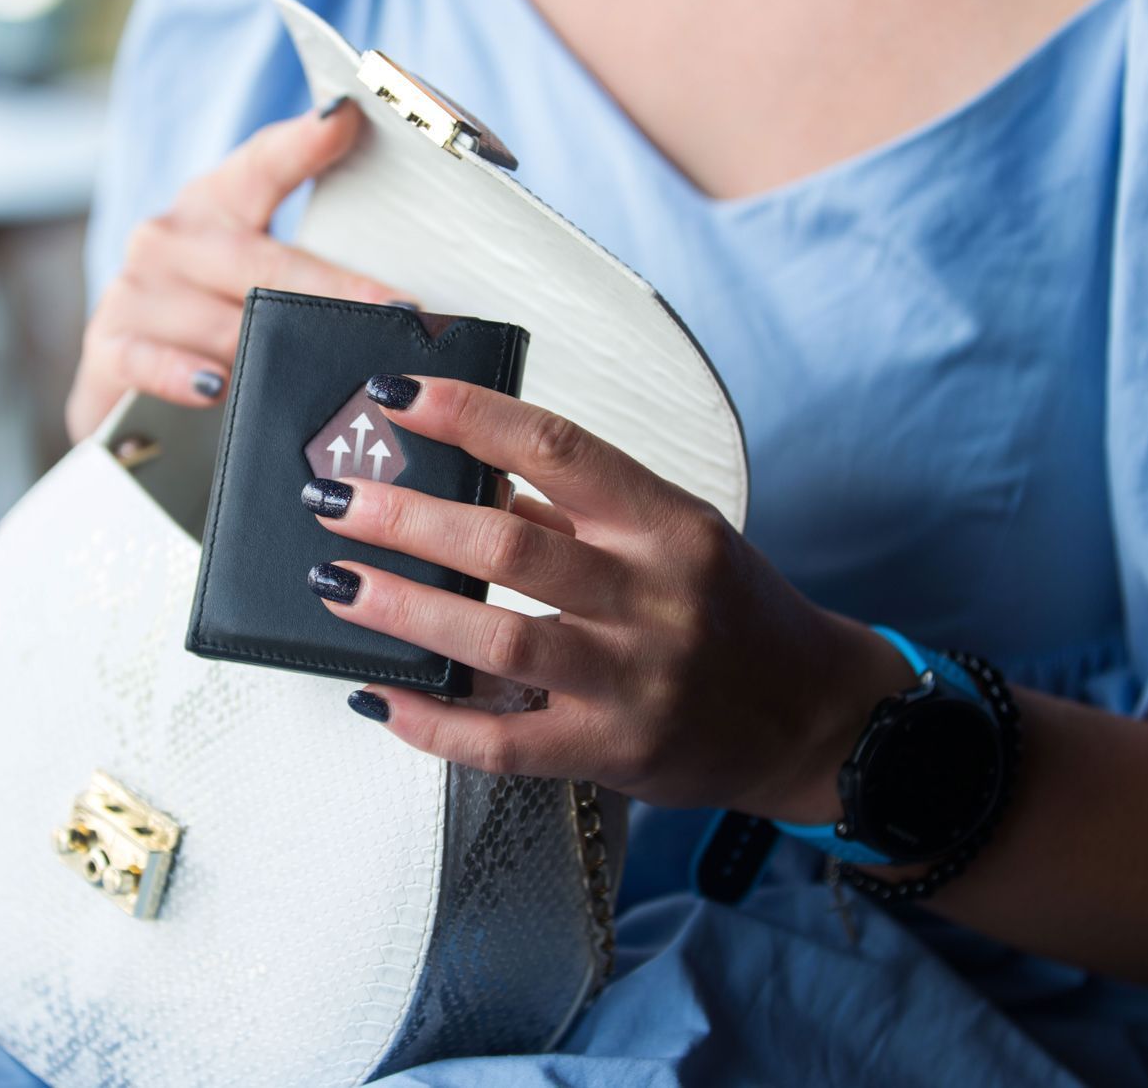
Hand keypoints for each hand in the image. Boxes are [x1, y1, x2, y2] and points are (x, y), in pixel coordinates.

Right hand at [66, 99, 408, 438]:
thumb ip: (311, 267)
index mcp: (212, 204)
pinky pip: (152, 360)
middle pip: (262, 262)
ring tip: (339, 371)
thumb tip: (403, 289)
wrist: (127, 380)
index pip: (261, 164)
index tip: (347, 118)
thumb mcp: (256, 282)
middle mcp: (170, 237)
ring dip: (278, 349)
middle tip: (398, 309)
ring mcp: (136, 290)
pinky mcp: (109, 346)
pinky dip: (186, 374)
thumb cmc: (212, 324)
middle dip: (337, 289)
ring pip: (224, 321)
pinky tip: (214, 387)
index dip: (303, 142)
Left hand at [306, 376, 915, 822]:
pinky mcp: (613, 754)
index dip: (468, 414)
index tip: (394, 393)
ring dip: (404, 612)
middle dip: (406, 519)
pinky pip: (503, 743)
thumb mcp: (674, 537)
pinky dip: (430, 722)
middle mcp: (654, 597)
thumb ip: (575, 513)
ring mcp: (634, 682)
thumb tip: (463, 479)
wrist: (814, 717)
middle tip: (333, 500)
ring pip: (498, 644)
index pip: (558, 446)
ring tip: (336, 585)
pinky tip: (375, 695)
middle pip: (510, 548)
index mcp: (668, 524)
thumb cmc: (732, 611)